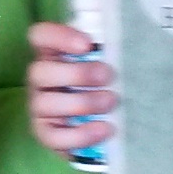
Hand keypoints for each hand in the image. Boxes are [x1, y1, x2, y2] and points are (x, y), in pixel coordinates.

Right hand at [26, 20, 116, 155]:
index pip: (40, 37)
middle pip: (39, 71)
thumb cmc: (107, 86)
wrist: (102, 127)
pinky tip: (105, 128)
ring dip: (81, 102)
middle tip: (107, 75)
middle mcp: (41, 80)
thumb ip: (111, 55)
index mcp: (53, 56)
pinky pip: (53, 136)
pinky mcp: (46, 134)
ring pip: (44, 103)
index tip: (87, 44)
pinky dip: (80, 134)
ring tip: (111, 102)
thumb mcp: (109, 67)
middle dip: (76, 74)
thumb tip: (133, 46)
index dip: (58, 37)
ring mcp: (39, 108)